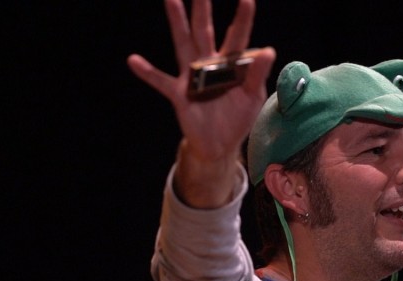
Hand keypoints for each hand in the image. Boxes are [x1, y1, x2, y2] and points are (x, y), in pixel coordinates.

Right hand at [127, 0, 274, 204]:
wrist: (220, 145)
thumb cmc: (238, 117)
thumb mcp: (253, 96)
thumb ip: (258, 73)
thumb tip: (269, 50)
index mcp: (231, 64)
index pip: (237, 36)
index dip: (243, 18)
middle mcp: (209, 63)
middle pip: (205, 30)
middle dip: (203, 9)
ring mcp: (192, 76)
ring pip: (183, 44)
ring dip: (177, 23)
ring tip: (172, 0)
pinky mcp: (180, 94)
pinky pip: (162, 81)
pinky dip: (148, 72)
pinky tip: (134, 60)